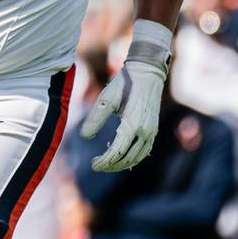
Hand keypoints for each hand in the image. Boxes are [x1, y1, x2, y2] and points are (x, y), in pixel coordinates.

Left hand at [80, 44, 168, 171]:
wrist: (147, 73)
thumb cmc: (124, 84)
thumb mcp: (106, 99)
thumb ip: (95, 118)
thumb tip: (84, 136)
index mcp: (133, 124)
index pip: (117, 152)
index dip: (105, 161)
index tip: (93, 164)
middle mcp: (145, 131)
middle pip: (128, 158)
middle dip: (112, 165)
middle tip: (97, 165)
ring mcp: (152, 131)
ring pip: (138, 157)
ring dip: (122, 164)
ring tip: (107, 164)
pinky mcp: (153, 129)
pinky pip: (145, 151)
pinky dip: (133, 158)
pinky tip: (122, 157)